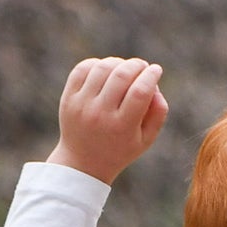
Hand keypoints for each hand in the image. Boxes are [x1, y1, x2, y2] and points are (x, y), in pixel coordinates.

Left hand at [48, 57, 167, 184]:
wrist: (82, 163)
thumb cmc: (120, 149)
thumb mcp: (145, 140)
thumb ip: (158, 114)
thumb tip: (156, 86)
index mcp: (122, 128)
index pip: (140, 92)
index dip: (151, 76)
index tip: (156, 70)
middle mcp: (100, 115)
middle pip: (122, 75)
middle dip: (136, 65)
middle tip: (142, 66)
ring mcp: (82, 105)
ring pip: (103, 67)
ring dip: (118, 62)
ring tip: (125, 69)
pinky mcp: (69, 98)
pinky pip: (84, 68)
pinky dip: (98, 63)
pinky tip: (106, 71)